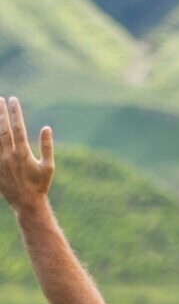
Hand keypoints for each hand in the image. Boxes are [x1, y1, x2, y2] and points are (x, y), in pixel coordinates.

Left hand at [0, 97, 53, 211]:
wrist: (26, 203)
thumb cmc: (40, 185)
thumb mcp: (48, 167)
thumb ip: (47, 146)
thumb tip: (46, 128)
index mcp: (23, 153)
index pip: (17, 127)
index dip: (15, 112)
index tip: (13, 99)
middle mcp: (9, 156)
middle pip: (2, 129)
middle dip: (1, 113)